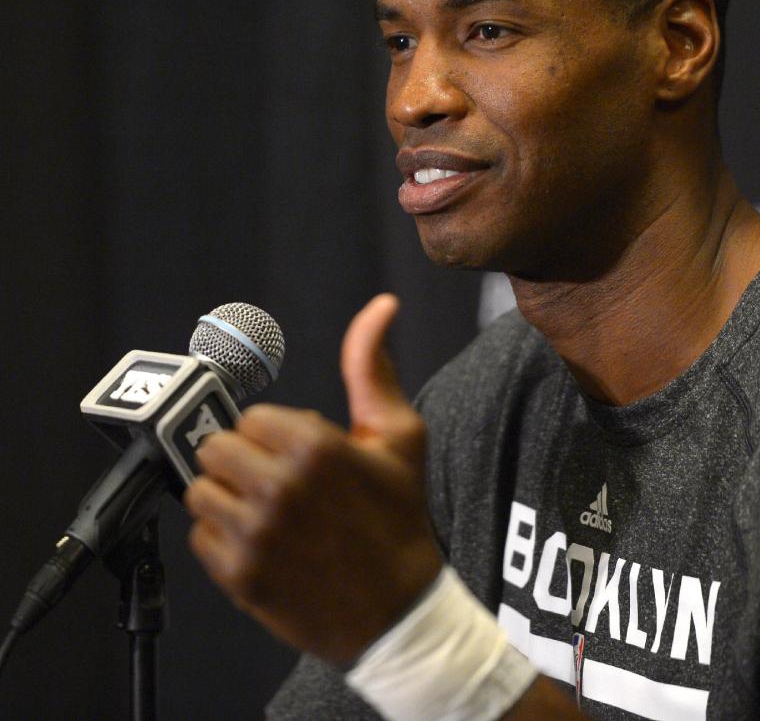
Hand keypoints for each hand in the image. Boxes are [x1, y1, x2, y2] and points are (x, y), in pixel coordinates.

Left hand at [184, 294, 442, 664]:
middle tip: (278, 482)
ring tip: (268, 512)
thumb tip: (379, 307)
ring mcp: (254, 534)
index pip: (252, 417)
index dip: (275, 435)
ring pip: (199, 490)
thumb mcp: (400, 435)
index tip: (299, 456)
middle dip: (245, 460)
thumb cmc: (399, 518)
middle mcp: (279, 487)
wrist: (398, 611)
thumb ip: (372, 366)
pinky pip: (199, 536)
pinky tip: (263, 544)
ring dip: (228, 497)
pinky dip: (223, 539)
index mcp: (316, 446)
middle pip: (216, 448)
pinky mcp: (237, 576)